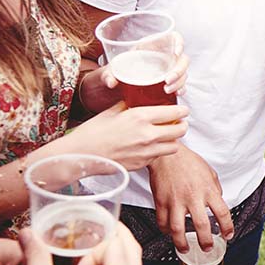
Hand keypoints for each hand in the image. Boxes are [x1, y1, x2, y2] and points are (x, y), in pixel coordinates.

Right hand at [65, 102, 187, 170]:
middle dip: (182, 125)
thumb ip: (130, 105)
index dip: (182, 111)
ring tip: (166, 136)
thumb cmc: (93, 132)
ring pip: (174, 146)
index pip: (174, 113)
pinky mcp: (142, 165)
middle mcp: (147, 135)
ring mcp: (146, 152)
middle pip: (180, 131)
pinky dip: (159, 151)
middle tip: (178, 123)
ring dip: (172, 140)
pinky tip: (150, 146)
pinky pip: (159, 157)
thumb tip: (138, 99)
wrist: (81, 155)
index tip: (183, 110)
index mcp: (140, 117)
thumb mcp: (112, 111)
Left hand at [95, 32, 189, 97]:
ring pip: (183, 73)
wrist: (120, 80)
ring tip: (168, 90)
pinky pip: (181, 84)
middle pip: (182, 59)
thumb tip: (111, 82)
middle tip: (167, 80)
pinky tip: (175, 94)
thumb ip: (109, 73)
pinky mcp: (170, 81)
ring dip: (179, 82)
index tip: (176, 53)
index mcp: (154, 45)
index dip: (179, 43)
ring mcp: (169, 69)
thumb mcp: (113, 68)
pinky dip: (180, 89)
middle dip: (178, 70)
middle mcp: (165, 56)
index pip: (173, 38)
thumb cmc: (119, 68)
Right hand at [148, 144, 231, 252]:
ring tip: (185, 249)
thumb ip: (215, 190)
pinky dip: (166, 231)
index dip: (227, 227)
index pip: (223, 213)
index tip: (228, 235)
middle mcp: (193, 197)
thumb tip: (217, 204)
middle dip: (206, 241)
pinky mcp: (161, 201)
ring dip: (182, 243)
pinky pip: (162, 222)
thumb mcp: (210, 173)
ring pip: (178, 229)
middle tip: (207, 248)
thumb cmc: (189, 162)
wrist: (167, 155)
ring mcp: (176, 201)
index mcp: (208, 190)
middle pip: (202, 226)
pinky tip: (170, 233)